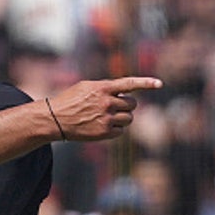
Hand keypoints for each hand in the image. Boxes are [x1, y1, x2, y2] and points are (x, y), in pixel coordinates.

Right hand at [47, 77, 162, 141]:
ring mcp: (106, 118)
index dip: (146, 83)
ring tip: (107, 117)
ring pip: (128, 118)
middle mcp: (106, 102)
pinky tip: (101, 126)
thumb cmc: (70, 100)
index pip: (129, 84)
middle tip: (114, 107)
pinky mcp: (105, 132)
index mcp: (102, 88)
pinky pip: (121, 130)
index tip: (160, 83)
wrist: (55, 119)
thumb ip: (106, 87)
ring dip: (122, 117)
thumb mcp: (86, 87)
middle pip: (132, 104)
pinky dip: (115, 129)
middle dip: (126, 105)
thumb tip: (126, 93)